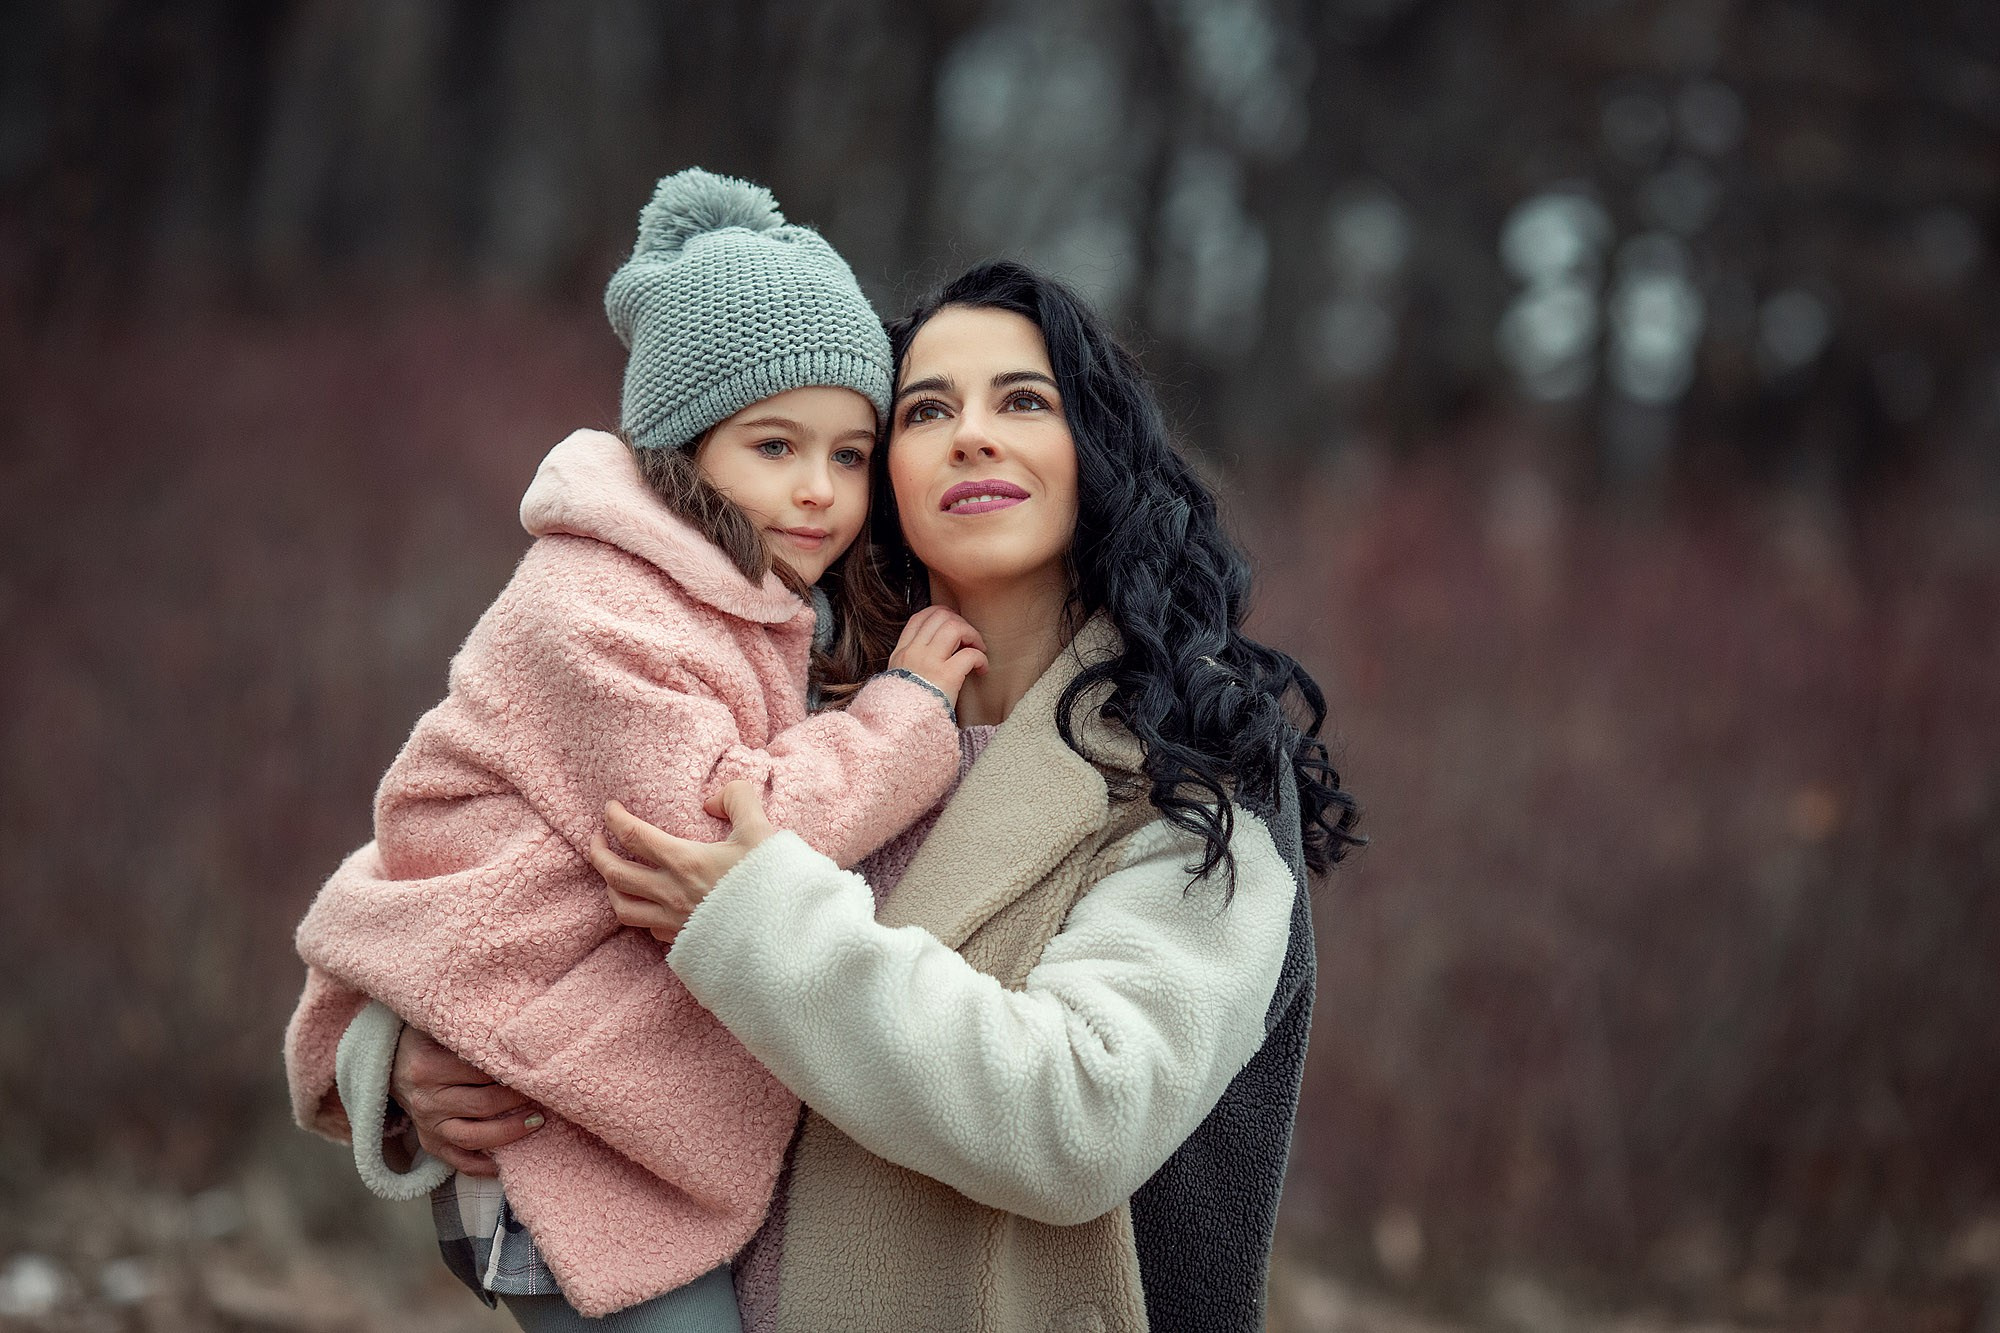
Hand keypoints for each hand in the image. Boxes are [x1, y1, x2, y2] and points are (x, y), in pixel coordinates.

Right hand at [390, 1025, 543, 1176]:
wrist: (390, 1064)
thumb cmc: (426, 1041)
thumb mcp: (440, 1026)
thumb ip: (469, 1027)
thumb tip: (513, 1027)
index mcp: (428, 1067)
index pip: (479, 1071)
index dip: (510, 1070)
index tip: (536, 1067)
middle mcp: (427, 1100)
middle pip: (482, 1104)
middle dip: (517, 1100)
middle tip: (544, 1093)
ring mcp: (428, 1125)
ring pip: (473, 1137)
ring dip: (509, 1132)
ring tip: (537, 1122)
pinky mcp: (430, 1143)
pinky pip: (459, 1161)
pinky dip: (484, 1166)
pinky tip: (509, 1161)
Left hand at [591, 784, 776, 944]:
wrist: (786, 936)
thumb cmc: (774, 882)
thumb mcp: (761, 829)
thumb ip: (737, 799)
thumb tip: (712, 799)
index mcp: (685, 862)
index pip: (633, 836)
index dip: (614, 818)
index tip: (610, 809)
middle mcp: (671, 893)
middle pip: (614, 874)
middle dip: (598, 852)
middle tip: (597, 838)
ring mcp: (675, 922)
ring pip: (622, 908)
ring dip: (611, 888)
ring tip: (613, 875)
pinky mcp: (684, 941)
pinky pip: (648, 930)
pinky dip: (641, 915)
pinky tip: (650, 906)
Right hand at [887, 607, 986, 707]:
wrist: (900, 730)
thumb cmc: (905, 711)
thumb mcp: (898, 683)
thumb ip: (911, 667)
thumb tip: (931, 655)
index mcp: (901, 653)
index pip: (919, 617)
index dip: (941, 615)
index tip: (954, 627)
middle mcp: (913, 653)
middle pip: (940, 616)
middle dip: (961, 623)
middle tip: (970, 640)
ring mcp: (929, 663)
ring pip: (954, 626)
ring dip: (972, 635)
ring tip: (978, 650)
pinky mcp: (946, 676)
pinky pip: (970, 654)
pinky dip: (981, 659)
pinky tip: (982, 670)